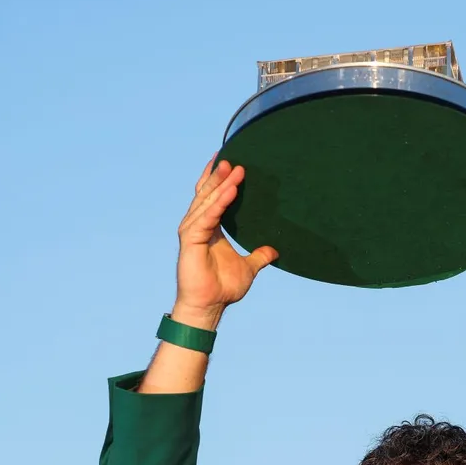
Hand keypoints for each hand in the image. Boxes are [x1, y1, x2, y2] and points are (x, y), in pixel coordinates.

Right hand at [172, 157, 278, 327]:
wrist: (209, 306)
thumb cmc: (222, 288)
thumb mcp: (248, 267)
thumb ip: (259, 256)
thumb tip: (275, 251)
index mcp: (210, 228)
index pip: (212, 196)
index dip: (217, 178)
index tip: (229, 160)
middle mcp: (198, 225)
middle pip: (208, 193)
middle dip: (219, 175)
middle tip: (233, 157)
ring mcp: (192, 231)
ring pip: (207, 201)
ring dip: (220, 184)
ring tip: (233, 168)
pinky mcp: (190, 239)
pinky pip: (207, 216)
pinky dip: (219, 203)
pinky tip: (230, 191)